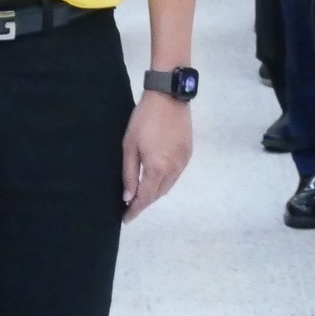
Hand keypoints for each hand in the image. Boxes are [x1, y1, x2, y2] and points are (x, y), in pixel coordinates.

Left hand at [120, 93, 192, 221]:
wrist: (168, 96)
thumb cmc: (144, 119)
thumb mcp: (129, 145)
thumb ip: (129, 173)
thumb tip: (128, 197)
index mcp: (157, 168)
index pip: (145, 198)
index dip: (135, 210)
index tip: (125, 219)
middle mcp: (174, 169)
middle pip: (158, 194)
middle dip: (144, 202)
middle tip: (130, 205)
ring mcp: (183, 162)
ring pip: (168, 186)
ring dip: (155, 191)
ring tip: (141, 192)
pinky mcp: (188, 153)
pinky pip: (176, 174)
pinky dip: (165, 180)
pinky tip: (156, 176)